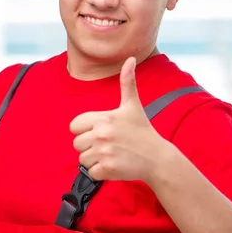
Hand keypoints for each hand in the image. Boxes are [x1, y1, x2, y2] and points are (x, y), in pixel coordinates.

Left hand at [70, 57, 166, 182]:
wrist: (157, 157)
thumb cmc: (143, 131)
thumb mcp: (133, 105)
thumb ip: (127, 82)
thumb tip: (130, 59)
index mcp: (103, 118)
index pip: (74, 126)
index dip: (84, 130)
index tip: (99, 132)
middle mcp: (101, 134)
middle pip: (77, 144)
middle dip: (89, 147)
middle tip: (107, 145)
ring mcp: (104, 152)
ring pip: (82, 159)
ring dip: (94, 160)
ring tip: (111, 155)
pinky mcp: (107, 169)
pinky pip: (91, 172)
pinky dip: (100, 172)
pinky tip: (113, 165)